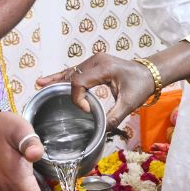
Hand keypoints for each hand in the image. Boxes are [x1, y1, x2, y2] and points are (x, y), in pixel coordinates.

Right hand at [37, 54, 155, 126]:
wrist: (150, 73)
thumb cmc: (141, 85)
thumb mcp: (130, 103)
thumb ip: (115, 116)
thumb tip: (102, 129)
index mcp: (104, 68)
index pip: (79, 82)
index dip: (78, 98)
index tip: (88, 110)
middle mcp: (96, 61)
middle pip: (72, 75)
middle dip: (61, 88)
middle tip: (47, 96)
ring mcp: (94, 61)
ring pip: (70, 71)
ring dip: (57, 80)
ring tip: (40, 85)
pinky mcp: (93, 64)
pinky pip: (75, 71)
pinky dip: (63, 77)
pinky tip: (48, 80)